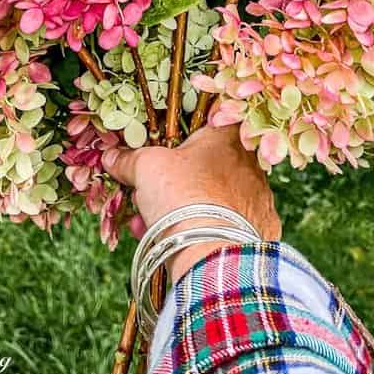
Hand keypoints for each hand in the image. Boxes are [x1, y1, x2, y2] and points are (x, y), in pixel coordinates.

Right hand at [103, 124, 280, 283]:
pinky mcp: (260, 231)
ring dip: (183, 208)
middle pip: (207, 164)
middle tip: (148, 193)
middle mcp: (250, 164)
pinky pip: (226, 225)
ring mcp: (258, 199)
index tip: (163, 145)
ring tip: (151, 224)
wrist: (211, 254)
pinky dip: (203, 230)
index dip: (182, 131)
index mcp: (227, 137)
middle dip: (174, 179)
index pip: (209, 119)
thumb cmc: (182, 196)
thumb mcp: (146, 167)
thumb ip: (129, 158)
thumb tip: (113, 157)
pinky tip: (176, 241)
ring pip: (214, 197)